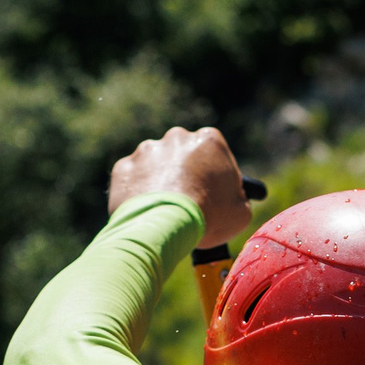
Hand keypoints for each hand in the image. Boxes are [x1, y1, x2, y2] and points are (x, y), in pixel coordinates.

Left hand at [109, 127, 253, 247]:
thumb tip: (235, 198)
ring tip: (164, 211)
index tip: (212, 193)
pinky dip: (138, 193)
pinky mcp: (124, 167)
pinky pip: (133, 179)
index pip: (214, 153)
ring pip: (155, 165)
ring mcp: (147, 150)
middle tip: (187, 201)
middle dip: (184, 174)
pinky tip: (147, 212)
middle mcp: (176, 137)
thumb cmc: (208, 217)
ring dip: (160, 182)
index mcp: (209, 140)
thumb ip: (239, 198)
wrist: (164, 227)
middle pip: (183, 155)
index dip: (214, 175)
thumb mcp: (240, 212)